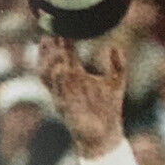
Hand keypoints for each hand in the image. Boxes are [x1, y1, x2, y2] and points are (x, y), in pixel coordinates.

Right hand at [38, 37, 125, 157]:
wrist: (106, 135)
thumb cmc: (109, 109)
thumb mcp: (116, 82)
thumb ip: (117, 64)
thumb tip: (115, 45)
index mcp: (74, 76)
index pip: (62, 55)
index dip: (58, 43)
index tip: (59, 28)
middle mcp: (64, 84)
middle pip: (49, 62)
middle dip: (48, 48)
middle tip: (51, 33)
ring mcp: (62, 95)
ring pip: (47, 75)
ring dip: (49, 61)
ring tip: (53, 47)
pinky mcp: (65, 107)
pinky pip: (57, 92)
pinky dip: (57, 81)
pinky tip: (61, 69)